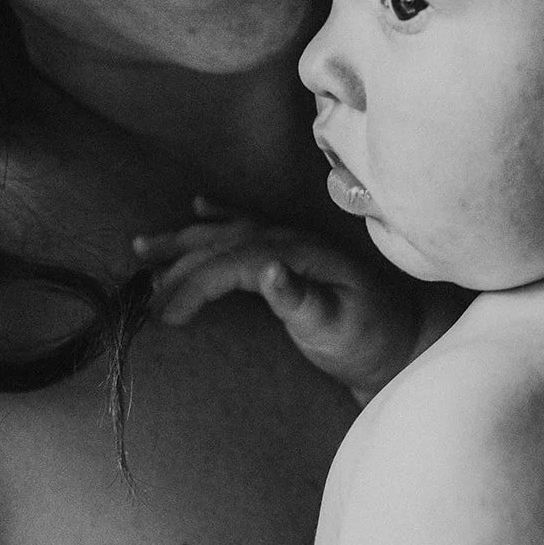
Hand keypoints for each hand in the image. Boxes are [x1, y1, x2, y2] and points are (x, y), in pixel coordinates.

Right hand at [139, 198, 421, 403]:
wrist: (403, 337)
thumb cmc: (370, 337)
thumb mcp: (339, 326)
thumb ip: (303, 299)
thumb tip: (267, 270)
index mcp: (297, 254)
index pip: (232, 261)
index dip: (194, 285)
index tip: (166, 315)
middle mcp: (290, 239)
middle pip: (220, 243)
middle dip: (176, 263)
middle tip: (140, 295)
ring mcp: (290, 241)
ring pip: (226, 232)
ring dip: (184, 238)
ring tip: (142, 248)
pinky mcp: (291, 251)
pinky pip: (246, 225)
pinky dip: (219, 216)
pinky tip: (199, 207)